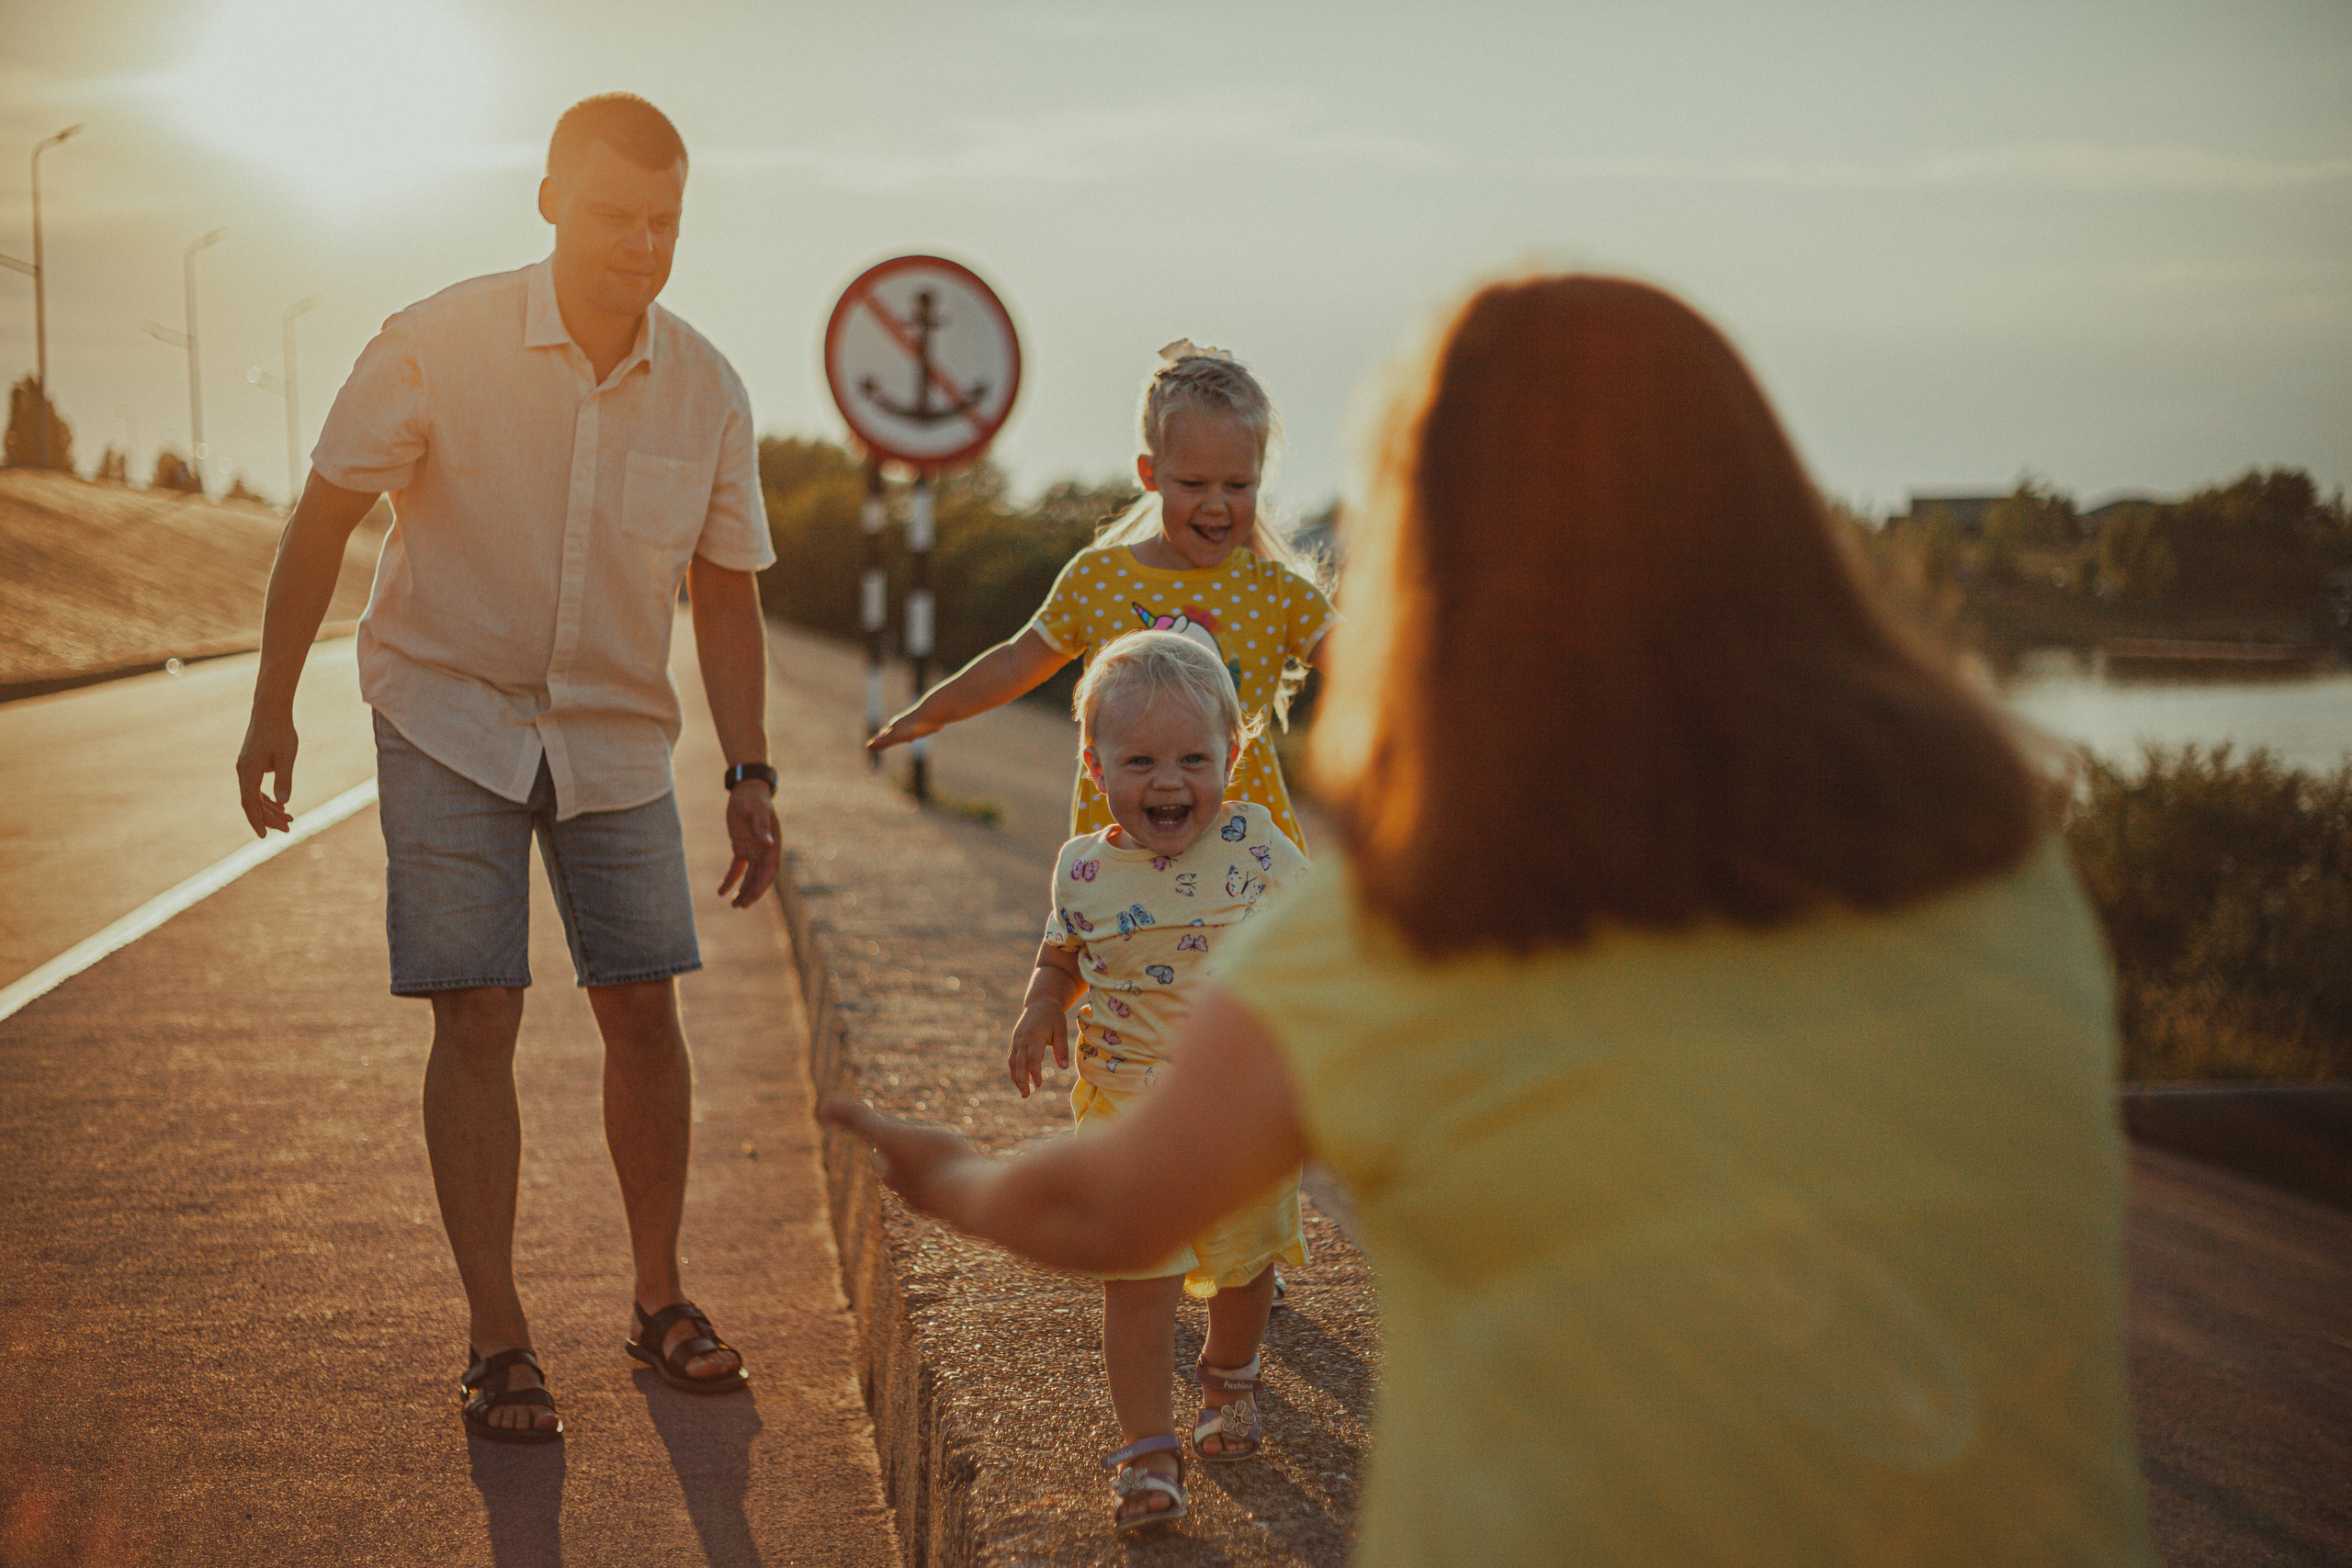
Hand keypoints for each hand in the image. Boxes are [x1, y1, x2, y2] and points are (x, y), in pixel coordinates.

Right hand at [236, 710, 299, 836]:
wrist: (271, 710)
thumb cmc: (281, 731)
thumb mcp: (287, 756)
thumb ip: (284, 778)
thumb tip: (282, 801)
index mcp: (248, 770)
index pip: (250, 803)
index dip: (257, 820)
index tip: (263, 837)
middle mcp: (243, 771)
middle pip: (253, 802)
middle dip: (269, 818)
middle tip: (288, 829)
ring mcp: (246, 768)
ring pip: (255, 796)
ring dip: (270, 809)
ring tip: (289, 820)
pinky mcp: (252, 764)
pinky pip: (256, 787)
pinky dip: (268, 798)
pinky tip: (281, 805)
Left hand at [717, 781, 778, 906]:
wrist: (747, 790)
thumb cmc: (755, 798)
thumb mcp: (757, 810)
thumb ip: (762, 826)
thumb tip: (768, 843)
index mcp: (773, 844)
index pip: (770, 870)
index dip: (762, 885)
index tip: (753, 897)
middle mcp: (765, 851)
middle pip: (760, 877)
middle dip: (752, 893)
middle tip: (741, 906)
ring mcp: (754, 851)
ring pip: (749, 876)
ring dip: (743, 890)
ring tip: (734, 906)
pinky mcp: (741, 848)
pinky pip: (737, 868)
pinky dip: (730, 880)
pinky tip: (721, 892)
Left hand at [817, 1097, 985, 1221]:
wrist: (976, 1198)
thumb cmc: (934, 1161)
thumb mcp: (892, 1134)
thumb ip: (858, 1120)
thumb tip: (821, 1106)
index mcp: (894, 1176)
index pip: (881, 1154)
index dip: (885, 1136)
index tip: (886, 1126)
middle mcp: (915, 1193)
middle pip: (905, 1169)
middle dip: (909, 1154)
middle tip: (914, 1137)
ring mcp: (941, 1201)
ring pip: (934, 1180)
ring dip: (937, 1166)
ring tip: (947, 1152)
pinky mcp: (967, 1204)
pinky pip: (960, 1187)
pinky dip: (962, 1177)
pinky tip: (975, 1173)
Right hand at [866, 707, 940, 753]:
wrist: (933, 712)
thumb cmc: (914, 726)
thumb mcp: (897, 736)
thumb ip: (884, 742)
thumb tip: (868, 747)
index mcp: (895, 727)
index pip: (882, 736)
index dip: (877, 742)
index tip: (870, 746)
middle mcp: (902, 723)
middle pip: (891, 731)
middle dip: (885, 737)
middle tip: (879, 740)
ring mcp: (912, 723)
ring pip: (903, 729)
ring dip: (899, 734)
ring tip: (897, 739)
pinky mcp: (924, 723)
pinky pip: (916, 729)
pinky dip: (912, 733)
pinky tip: (917, 734)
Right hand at [1007, 1003, 1070, 1097]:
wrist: (1040, 1002)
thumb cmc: (1053, 1016)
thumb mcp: (1061, 1029)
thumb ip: (1062, 1048)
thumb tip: (1064, 1067)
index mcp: (1034, 1035)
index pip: (1033, 1058)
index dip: (1034, 1072)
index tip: (1039, 1085)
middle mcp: (1022, 1039)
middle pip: (1019, 1063)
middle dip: (1022, 1080)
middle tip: (1026, 1096)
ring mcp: (1016, 1040)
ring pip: (1013, 1062)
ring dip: (1016, 1078)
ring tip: (1023, 1093)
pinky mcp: (1015, 1041)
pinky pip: (1012, 1058)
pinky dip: (1014, 1070)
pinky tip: (1020, 1081)